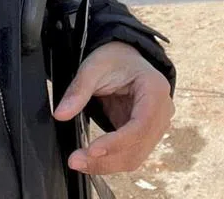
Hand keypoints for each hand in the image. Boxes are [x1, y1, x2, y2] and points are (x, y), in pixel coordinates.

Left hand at [53, 41, 173, 174]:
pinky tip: (90, 159)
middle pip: (139, 146)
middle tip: (75, 160)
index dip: (117, 142)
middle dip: (107, 159)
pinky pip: (130, 155)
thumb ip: (78, 90)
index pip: (141, 125)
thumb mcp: (94, 67)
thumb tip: (61, 115)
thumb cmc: (114, 60)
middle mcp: (162, 111)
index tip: (91, 150)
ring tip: (79, 161)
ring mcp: (156, 126)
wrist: (124, 59)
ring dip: (107, 165)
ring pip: (135, 157)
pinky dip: (110, 161)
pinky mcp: (144, 136)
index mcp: (155, 89)